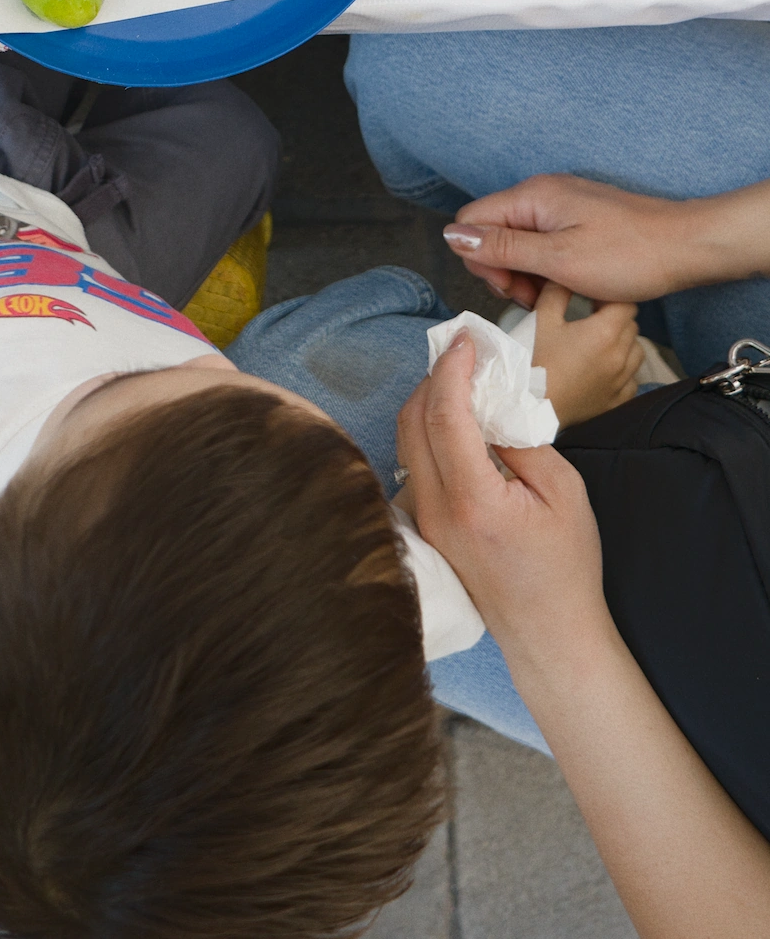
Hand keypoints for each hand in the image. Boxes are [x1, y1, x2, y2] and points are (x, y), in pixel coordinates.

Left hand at [397, 332, 610, 666]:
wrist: (549, 633)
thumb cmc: (566, 567)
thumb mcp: (564, 492)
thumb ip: (523, 440)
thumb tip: (493, 404)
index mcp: (472, 500)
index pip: (445, 414)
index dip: (451, 369)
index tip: (465, 340)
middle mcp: (436, 509)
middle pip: (413, 420)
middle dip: (434, 377)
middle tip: (465, 353)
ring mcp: (424, 520)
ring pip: (407, 441)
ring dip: (429, 402)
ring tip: (464, 380)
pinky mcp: (425, 526)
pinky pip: (415, 464)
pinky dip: (429, 431)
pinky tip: (459, 422)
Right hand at [442, 173, 688, 307]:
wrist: (687, 247)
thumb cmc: (629, 255)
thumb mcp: (558, 259)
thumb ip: (501, 247)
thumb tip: (452, 236)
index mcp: (532, 197)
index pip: (471, 221)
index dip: (479, 260)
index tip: (510, 288)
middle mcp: (541, 193)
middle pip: (491, 231)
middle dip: (501, 269)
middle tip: (532, 297)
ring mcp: (560, 204)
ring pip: (516, 239)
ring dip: (524, 271)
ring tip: (552, 294)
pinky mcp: (576, 218)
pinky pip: (541, 240)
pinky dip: (544, 265)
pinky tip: (565, 283)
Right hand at [532, 283, 641, 426]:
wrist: (528, 406)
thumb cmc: (533, 361)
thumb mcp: (540, 319)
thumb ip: (557, 292)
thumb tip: (566, 276)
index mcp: (605, 331)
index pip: (626, 304)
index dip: (610, 299)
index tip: (592, 302)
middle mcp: (621, 355)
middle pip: (632, 325)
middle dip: (615, 319)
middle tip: (589, 321)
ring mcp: (622, 380)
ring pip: (636, 351)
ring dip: (623, 344)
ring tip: (598, 346)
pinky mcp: (617, 401)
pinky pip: (632, 379)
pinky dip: (622, 372)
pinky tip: (601, 370)